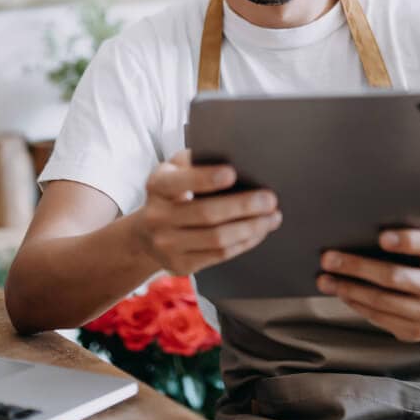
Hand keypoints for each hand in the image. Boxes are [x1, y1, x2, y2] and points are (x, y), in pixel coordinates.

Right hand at [132, 150, 281, 275]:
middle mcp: (157, 216)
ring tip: (272, 217)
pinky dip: (244, 243)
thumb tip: (236, 154)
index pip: (181, 181)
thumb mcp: (175, 171)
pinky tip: (259, 232)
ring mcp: (167, 244)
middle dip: (243, 206)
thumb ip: (196, 161)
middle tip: (270, 199)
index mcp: (157, 185)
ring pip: (217, 239)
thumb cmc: (172, 194)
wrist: (147, 234)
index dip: (206, 178)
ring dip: (250, 228)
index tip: (233, 173)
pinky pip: (219, 255)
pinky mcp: (180, 265)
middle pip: (206, 213)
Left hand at [317, 230, 419, 342]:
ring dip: (348, 289)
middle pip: (394, 276)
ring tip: (325, 279)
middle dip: (356, 266)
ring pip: (381, 300)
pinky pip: (378, 317)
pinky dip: (356, 304)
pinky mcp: (416, 332)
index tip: (381, 238)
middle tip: (327, 258)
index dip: (407, 241)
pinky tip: (341, 293)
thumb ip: (403, 239)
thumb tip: (355, 233)